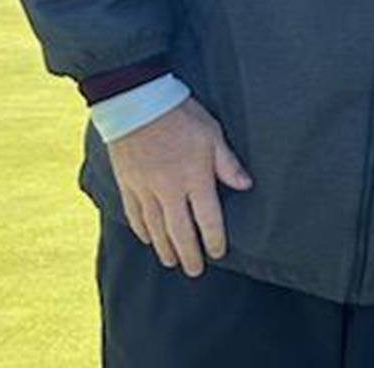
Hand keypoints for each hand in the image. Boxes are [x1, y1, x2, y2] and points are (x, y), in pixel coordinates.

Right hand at [105, 97, 251, 276]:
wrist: (137, 102)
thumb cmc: (181, 115)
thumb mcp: (213, 134)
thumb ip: (228, 164)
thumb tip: (247, 186)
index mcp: (194, 178)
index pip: (207, 219)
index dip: (214, 239)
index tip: (218, 253)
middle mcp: (168, 190)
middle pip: (179, 231)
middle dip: (189, 254)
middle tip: (195, 271)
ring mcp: (145, 189)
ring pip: (155, 228)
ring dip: (165, 248)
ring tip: (172, 262)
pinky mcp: (127, 183)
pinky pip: (134, 214)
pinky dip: (142, 230)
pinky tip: (148, 239)